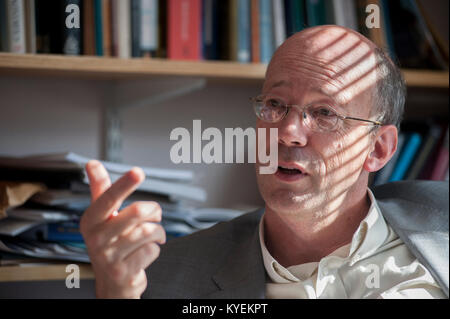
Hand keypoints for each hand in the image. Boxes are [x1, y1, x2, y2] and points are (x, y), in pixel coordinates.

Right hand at [80, 160, 165, 298]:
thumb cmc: (109, 244)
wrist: (111, 283)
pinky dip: (155, 249)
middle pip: (138, 212)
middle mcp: (97, 238)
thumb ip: (101, 190)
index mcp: (91, 221)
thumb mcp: (102, 217)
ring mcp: (109, 257)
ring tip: (154, 236)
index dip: (124, 184)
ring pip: (149, 231)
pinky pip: (152, 250)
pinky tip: (145, 253)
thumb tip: (92, 164)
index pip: (108, 198)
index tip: (137, 172)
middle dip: (154, 211)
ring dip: (158, 232)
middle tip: (155, 215)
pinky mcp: (124, 271)